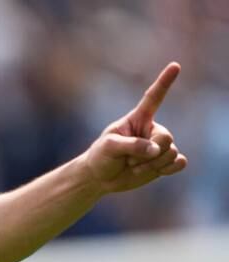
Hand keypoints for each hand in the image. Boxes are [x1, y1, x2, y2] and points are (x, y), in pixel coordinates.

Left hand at [83, 62, 187, 193]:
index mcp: (138, 118)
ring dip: (151, 165)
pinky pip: (179, 163)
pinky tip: (158, 172)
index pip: (154, 98)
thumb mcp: (109, 146)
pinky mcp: (164, 162)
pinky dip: (169, 169)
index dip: (164, 82)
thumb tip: (155, 150)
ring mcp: (160, 146)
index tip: (175, 65)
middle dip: (149, 153)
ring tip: (134, 167)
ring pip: (171, 152)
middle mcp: (152, 129)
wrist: (101, 177)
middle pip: (166, 137)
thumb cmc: (102, 156)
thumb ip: (131, 145)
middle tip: (129, 161)